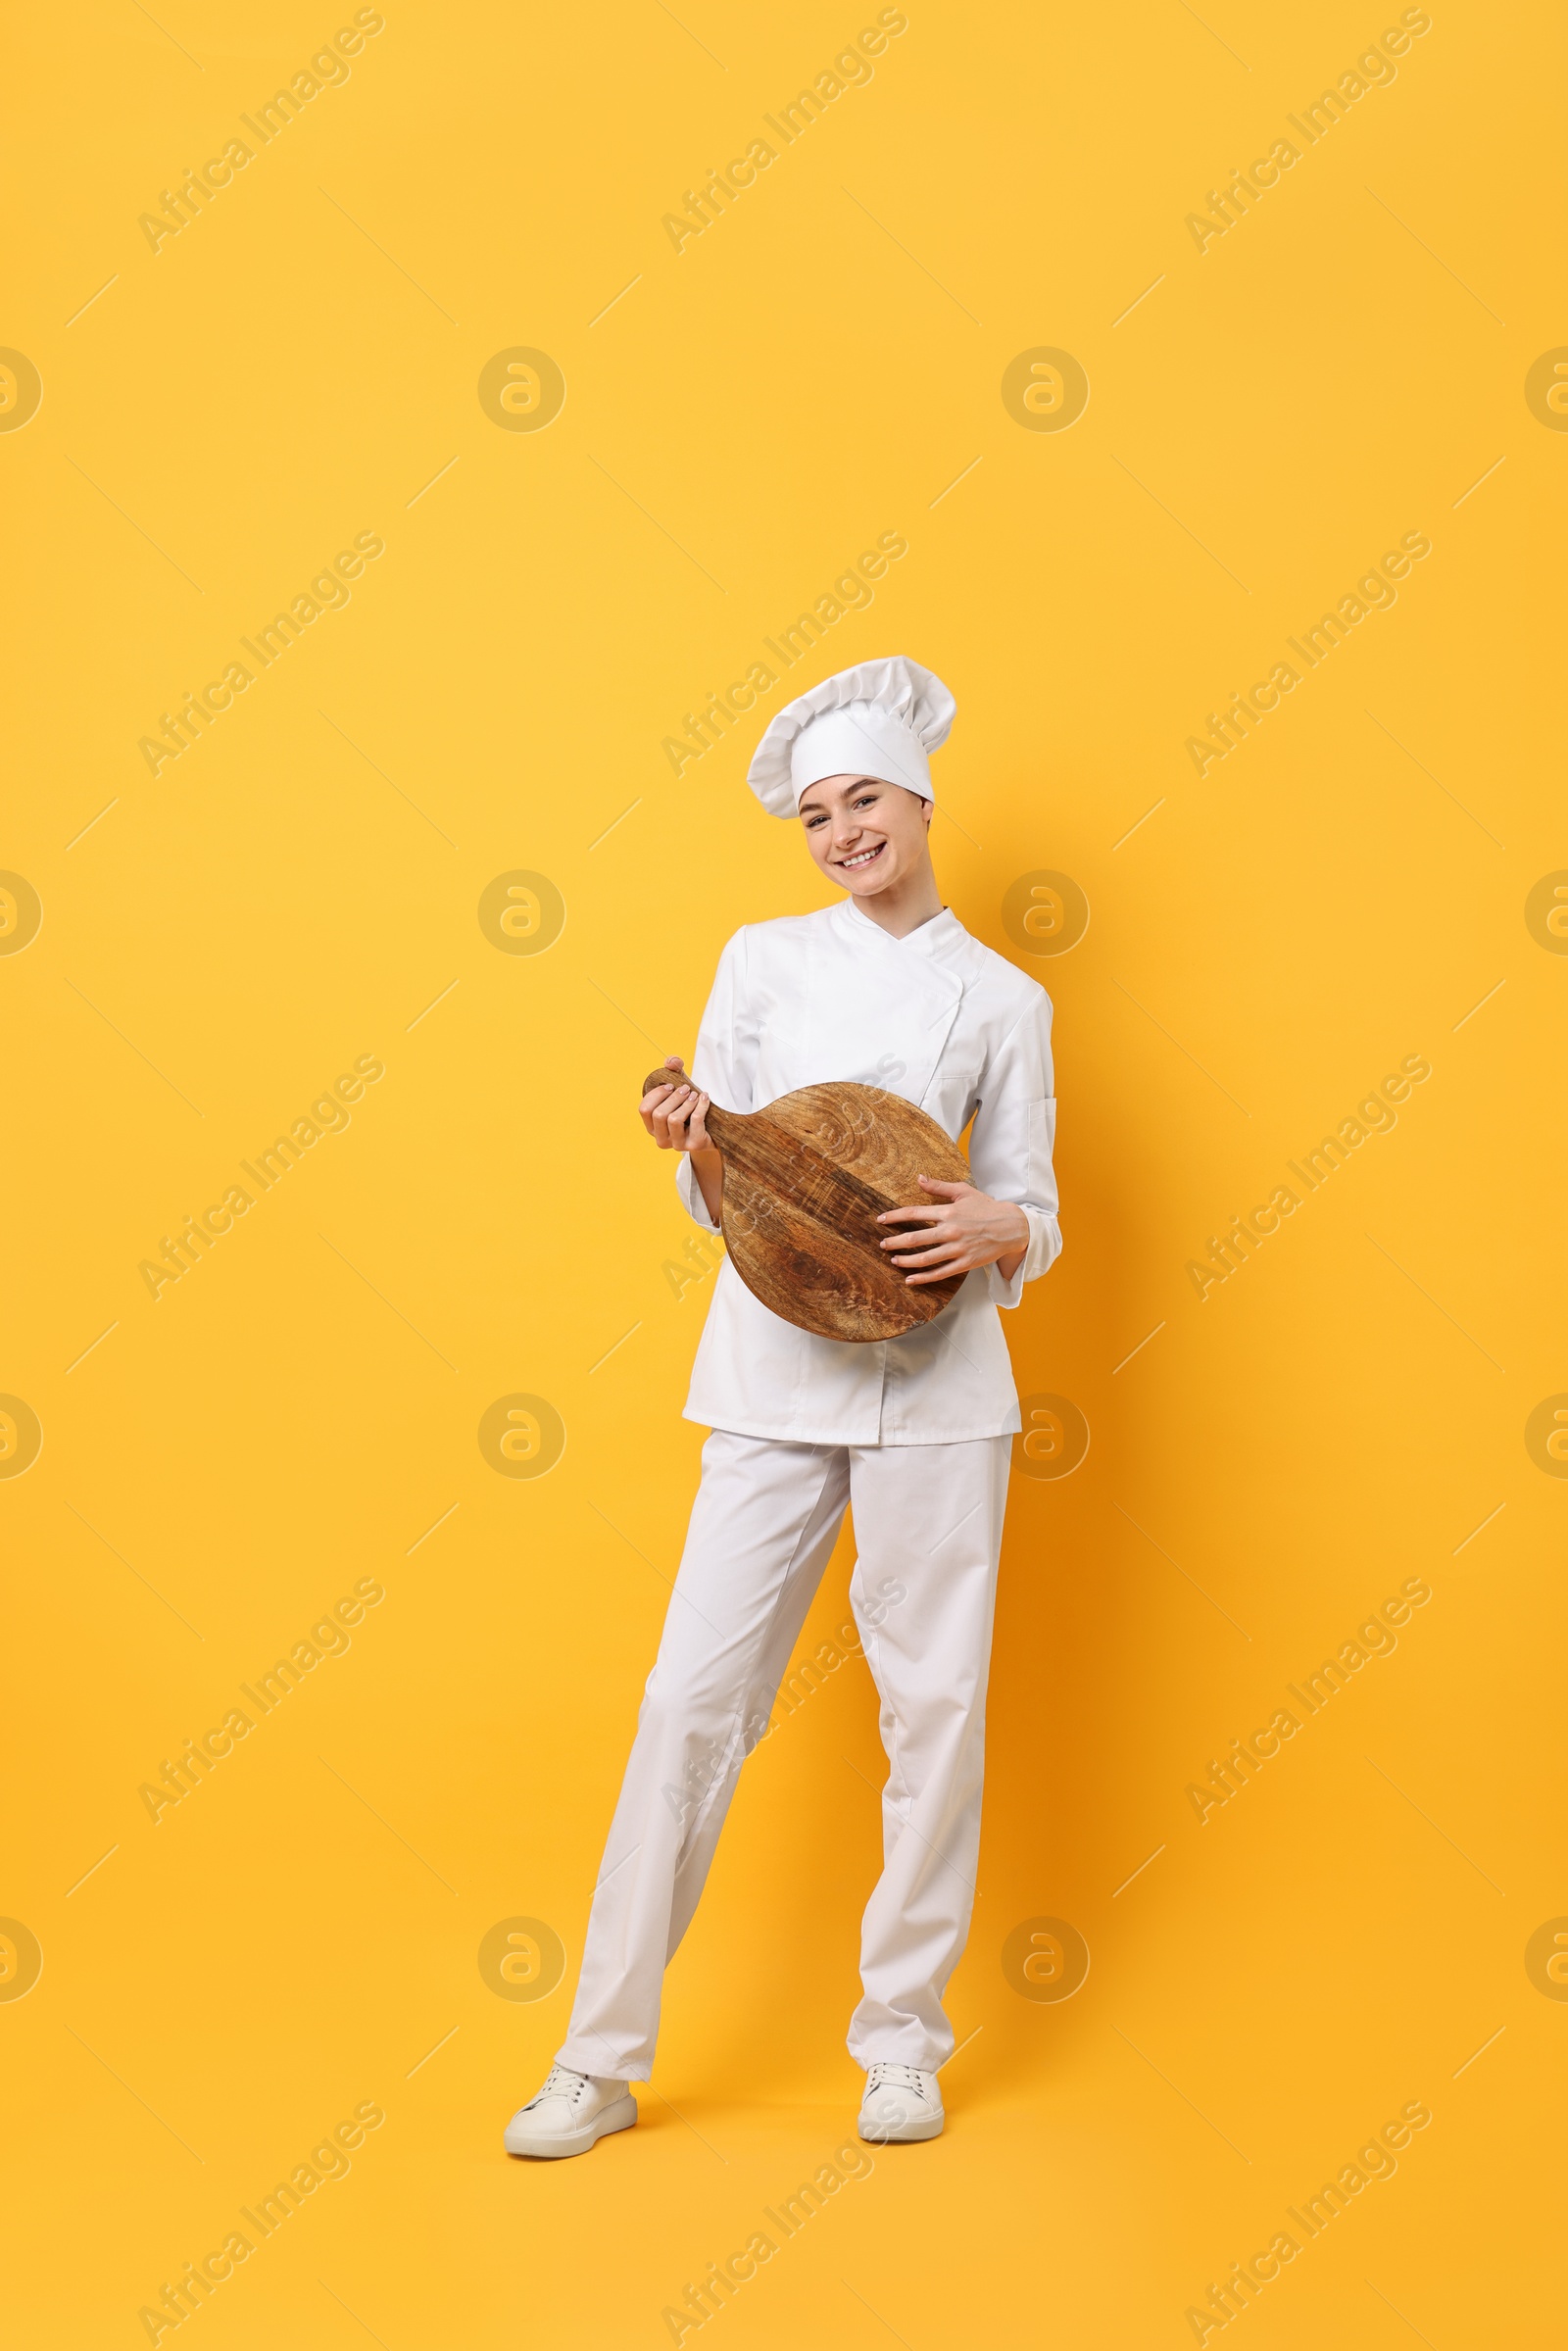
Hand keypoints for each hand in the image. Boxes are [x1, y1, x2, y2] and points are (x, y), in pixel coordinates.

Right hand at [641, 1057, 722, 1221]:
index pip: (644, 1110)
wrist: (711, 1133)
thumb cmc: (689, 1111)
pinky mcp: (694, 1145)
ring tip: (694, 1095)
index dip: (656, 1094)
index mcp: (652, 1127)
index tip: (669, 1086)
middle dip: (674, 1097)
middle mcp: (661, 1139)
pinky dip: (701, 1105)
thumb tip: (671, 1061)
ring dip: (686, 1103)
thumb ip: (673, 1071)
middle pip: (659, 1114)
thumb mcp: (679, 1091)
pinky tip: (704, 1098)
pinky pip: (696, 1120)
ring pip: (675, 1119)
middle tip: (685, 1089)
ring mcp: (677, 1144)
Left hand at [877, 1178, 1029, 1285]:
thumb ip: (939, 1187)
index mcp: (948, 1212)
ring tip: (894, 1260)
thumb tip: (919, 1178)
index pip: (914, 1213)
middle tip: (883, 1245)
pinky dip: (923, 1278)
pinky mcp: (965, 1263)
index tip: (881, 1220)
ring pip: (925, 1258)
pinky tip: (910, 1279)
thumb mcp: (963, 1192)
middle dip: (895, 1242)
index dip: (894, 1217)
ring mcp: (958, 1249)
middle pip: (915, 1238)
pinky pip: (940, 1273)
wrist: (1011, 1227)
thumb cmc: (987, 1208)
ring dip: (906, 1260)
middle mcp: (951, 1231)